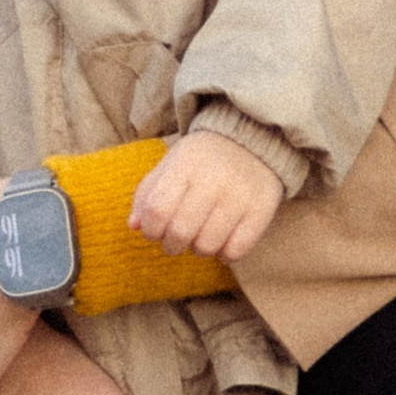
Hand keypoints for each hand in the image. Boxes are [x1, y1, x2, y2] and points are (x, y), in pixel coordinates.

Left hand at [129, 126, 284, 260]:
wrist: (252, 140)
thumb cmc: (202, 159)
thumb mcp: (171, 165)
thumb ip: (148, 194)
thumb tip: (134, 226)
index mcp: (185, 165)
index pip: (157, 209)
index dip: (150, 229)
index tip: (155, 230)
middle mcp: (213, 179)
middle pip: (180, 232)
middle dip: (172, 245)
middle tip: (177, 239)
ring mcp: (239, 195)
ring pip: (207, 246)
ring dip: (198, 249)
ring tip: (201, 236)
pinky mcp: (261, 209)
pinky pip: (236, 250)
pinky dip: (225, 254)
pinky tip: (223, 239)